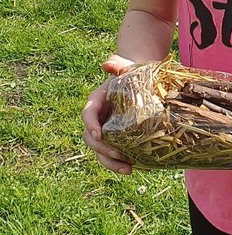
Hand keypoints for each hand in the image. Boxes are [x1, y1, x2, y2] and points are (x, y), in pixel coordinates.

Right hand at [81, 54, 133, 173]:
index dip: (90, 125)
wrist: (142, 84)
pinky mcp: (118, 142)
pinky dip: (125, 163)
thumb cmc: (131, 74)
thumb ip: (117, 64)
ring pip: (102, 153)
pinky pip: (117, 156)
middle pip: (91, 139)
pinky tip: (140, 168)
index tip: (99, 135)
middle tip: (119, 155)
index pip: (87, 115)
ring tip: (129, 170)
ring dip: (113, 164)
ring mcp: (107, 133)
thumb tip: (107, 64)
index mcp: (95, 102)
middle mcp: (98, 120)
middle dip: (103, 150)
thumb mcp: (126, 67)